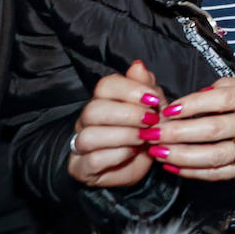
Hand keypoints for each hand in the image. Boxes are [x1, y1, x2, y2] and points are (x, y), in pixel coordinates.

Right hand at [67, 60, 166, 187]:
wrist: (141, 163)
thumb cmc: (145, 130)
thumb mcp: (153, 106)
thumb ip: (146, 86)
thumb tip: (137, 66)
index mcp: (103, 100)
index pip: (105, 85)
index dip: (131, 90)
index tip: (154, 100)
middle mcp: (86, 120)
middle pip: (94, 109)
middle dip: (128, 115)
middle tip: (151, 121)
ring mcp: (80, 144)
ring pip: (89, 136)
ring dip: (123, 136)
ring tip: (144, 138)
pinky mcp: (81, 167)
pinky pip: (93, 160)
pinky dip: (118, 155)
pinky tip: (133, 152)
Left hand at [146, 77, 234, 180]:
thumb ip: (222, 88)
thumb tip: (191, 100)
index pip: (222, 100)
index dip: (193, 105)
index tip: (168, 110)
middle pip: (214, 130)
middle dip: (178, 133)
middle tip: (152, 134)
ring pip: (215, 156)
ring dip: (181, 156)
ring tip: (157, 153)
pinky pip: (219, 173)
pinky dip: (194, 172)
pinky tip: (173, 166)